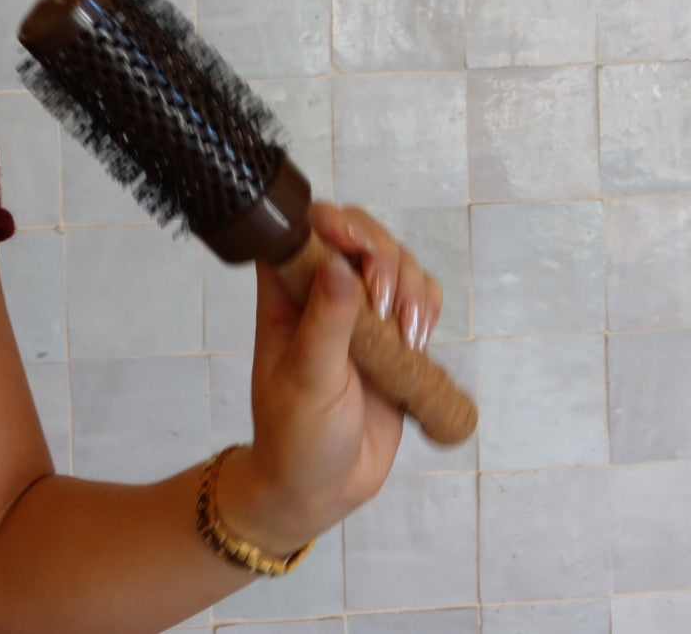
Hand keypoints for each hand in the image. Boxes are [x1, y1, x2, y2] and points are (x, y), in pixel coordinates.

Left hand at [216, 203, 441, 555]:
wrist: (322, 490)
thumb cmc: (295, 435)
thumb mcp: (307, 380)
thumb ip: (326, 323)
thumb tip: (340, 265)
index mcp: (285, 290)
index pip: (304, 227)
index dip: (332, 223)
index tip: (353, 245)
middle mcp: (322, 289)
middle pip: (360, 235)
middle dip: (384, 257)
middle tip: (386, 304)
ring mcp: (360, 310)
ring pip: (396, 262)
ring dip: (411, 286)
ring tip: (407, 333)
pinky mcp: (391, 334)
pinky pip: (419, 298)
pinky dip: (427, 308)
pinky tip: (419, 338)